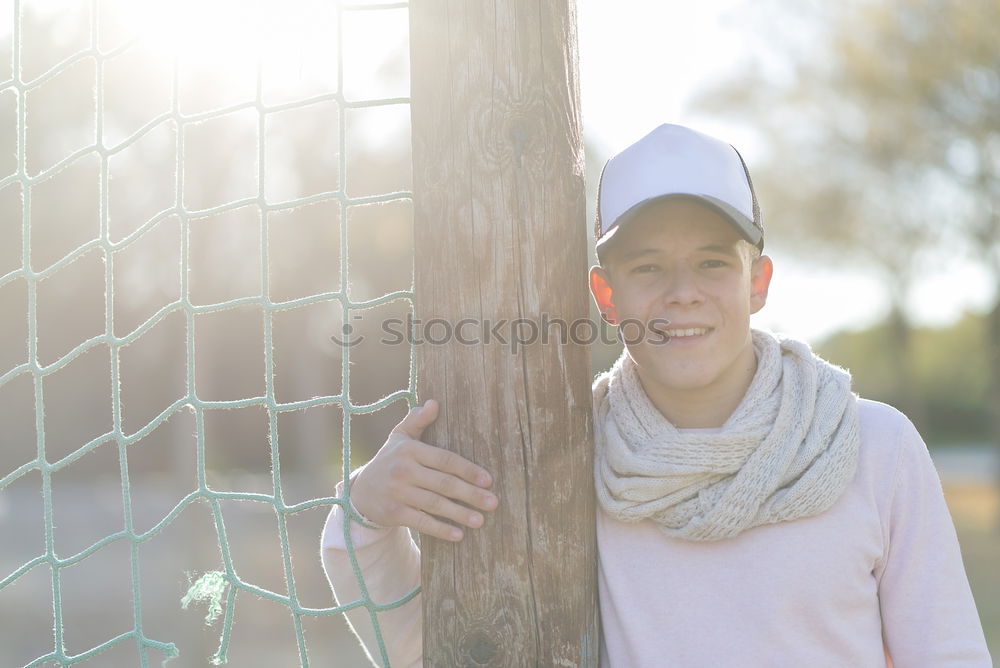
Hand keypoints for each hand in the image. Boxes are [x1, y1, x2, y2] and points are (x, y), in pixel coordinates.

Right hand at [349, 399, 498, 541]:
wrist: (360, 491)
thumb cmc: (390, 460)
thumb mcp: (399, 437)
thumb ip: (417, 420)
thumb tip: (434, 402)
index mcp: (410, 450)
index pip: (445, 459)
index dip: (468, 470)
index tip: (488, 480)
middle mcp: (403, 470)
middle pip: (444, 484)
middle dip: (470, 494)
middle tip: (493, 502)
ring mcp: (398, 493)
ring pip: (435, 505)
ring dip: (460, 514)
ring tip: (480, 521)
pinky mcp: (394, 513)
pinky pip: (422, 522)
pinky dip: (441, 530)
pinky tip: (459, 535)